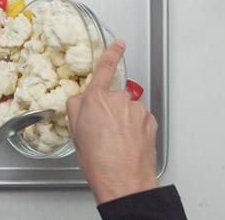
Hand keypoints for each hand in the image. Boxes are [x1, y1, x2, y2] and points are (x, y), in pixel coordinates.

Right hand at [67, 40, 157, 203]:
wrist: (123, 180)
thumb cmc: (98, 160)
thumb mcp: (75, 132)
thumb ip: (76, 107)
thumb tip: (81, 100)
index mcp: (97, 99)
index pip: (105, 68)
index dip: (112, 53)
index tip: (118, 44)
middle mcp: (119, 100)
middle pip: (112, 98)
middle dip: (107, 110)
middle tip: (100, 131)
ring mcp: (136, 111)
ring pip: (126, 110)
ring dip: (121, 121)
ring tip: (114, 142)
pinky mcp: (149, 122)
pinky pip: (138, 120)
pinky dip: (133, 129)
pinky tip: (125, 144)